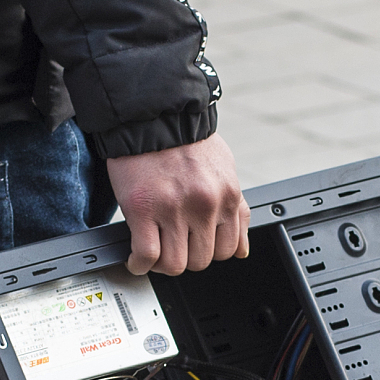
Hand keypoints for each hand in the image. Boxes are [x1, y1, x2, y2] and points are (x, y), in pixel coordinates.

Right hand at [107, 134, 252, 276]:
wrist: (153, 114)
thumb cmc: (185, 141)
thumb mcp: (224, 170)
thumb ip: (236, 209)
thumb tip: (242, 248)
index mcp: (226, 196)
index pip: (228, 250)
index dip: (208, 253)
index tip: (194, 247)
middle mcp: (204, 204)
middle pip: (200, 261)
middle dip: (185, 258)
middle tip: (171, 246)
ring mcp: (173, 209)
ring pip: (174, 264)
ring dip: (161, 264)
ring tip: (154, 252)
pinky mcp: (143, 209)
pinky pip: (146, 255)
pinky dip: (139, 264)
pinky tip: (136, 258)